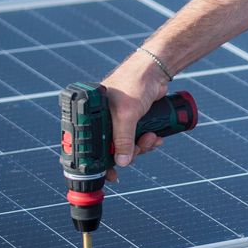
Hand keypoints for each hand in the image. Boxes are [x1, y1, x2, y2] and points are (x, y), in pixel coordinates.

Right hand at [97, 51, 170, 181]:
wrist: (155, 71)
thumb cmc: (134, 83)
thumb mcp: (126, 115)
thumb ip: (123, 139)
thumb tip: (122, 162)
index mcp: (92, 116)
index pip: (90, 145)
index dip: (99, 163)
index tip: (110, 176)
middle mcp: (103, 120)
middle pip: (112, 149)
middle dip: (129, 153)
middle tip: (140, 149)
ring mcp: (120, 120)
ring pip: (128, 146)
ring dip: (142, 147)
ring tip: (152, 138)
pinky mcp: (135, 120)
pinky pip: (139, 138)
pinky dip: (148, 141)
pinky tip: (157, 137)